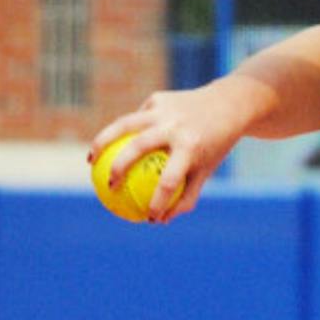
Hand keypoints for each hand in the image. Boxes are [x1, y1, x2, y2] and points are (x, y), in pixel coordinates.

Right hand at [87, 85, 250, 222]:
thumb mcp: (206, 171)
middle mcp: (175, 126)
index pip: (169, 181)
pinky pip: (138, 119)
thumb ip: (185, 197)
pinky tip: (112, 144)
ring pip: (125, 124)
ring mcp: (165, 109)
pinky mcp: (158, 98)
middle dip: (118, 168)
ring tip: (90, 160)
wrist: (229, 104)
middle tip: (108, 187)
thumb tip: (158, 221)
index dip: (157, 202)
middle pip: (138, 147)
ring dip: (103, 141)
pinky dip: (125, 132)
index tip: (148, 218)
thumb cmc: (214, 145)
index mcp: (191, 147)